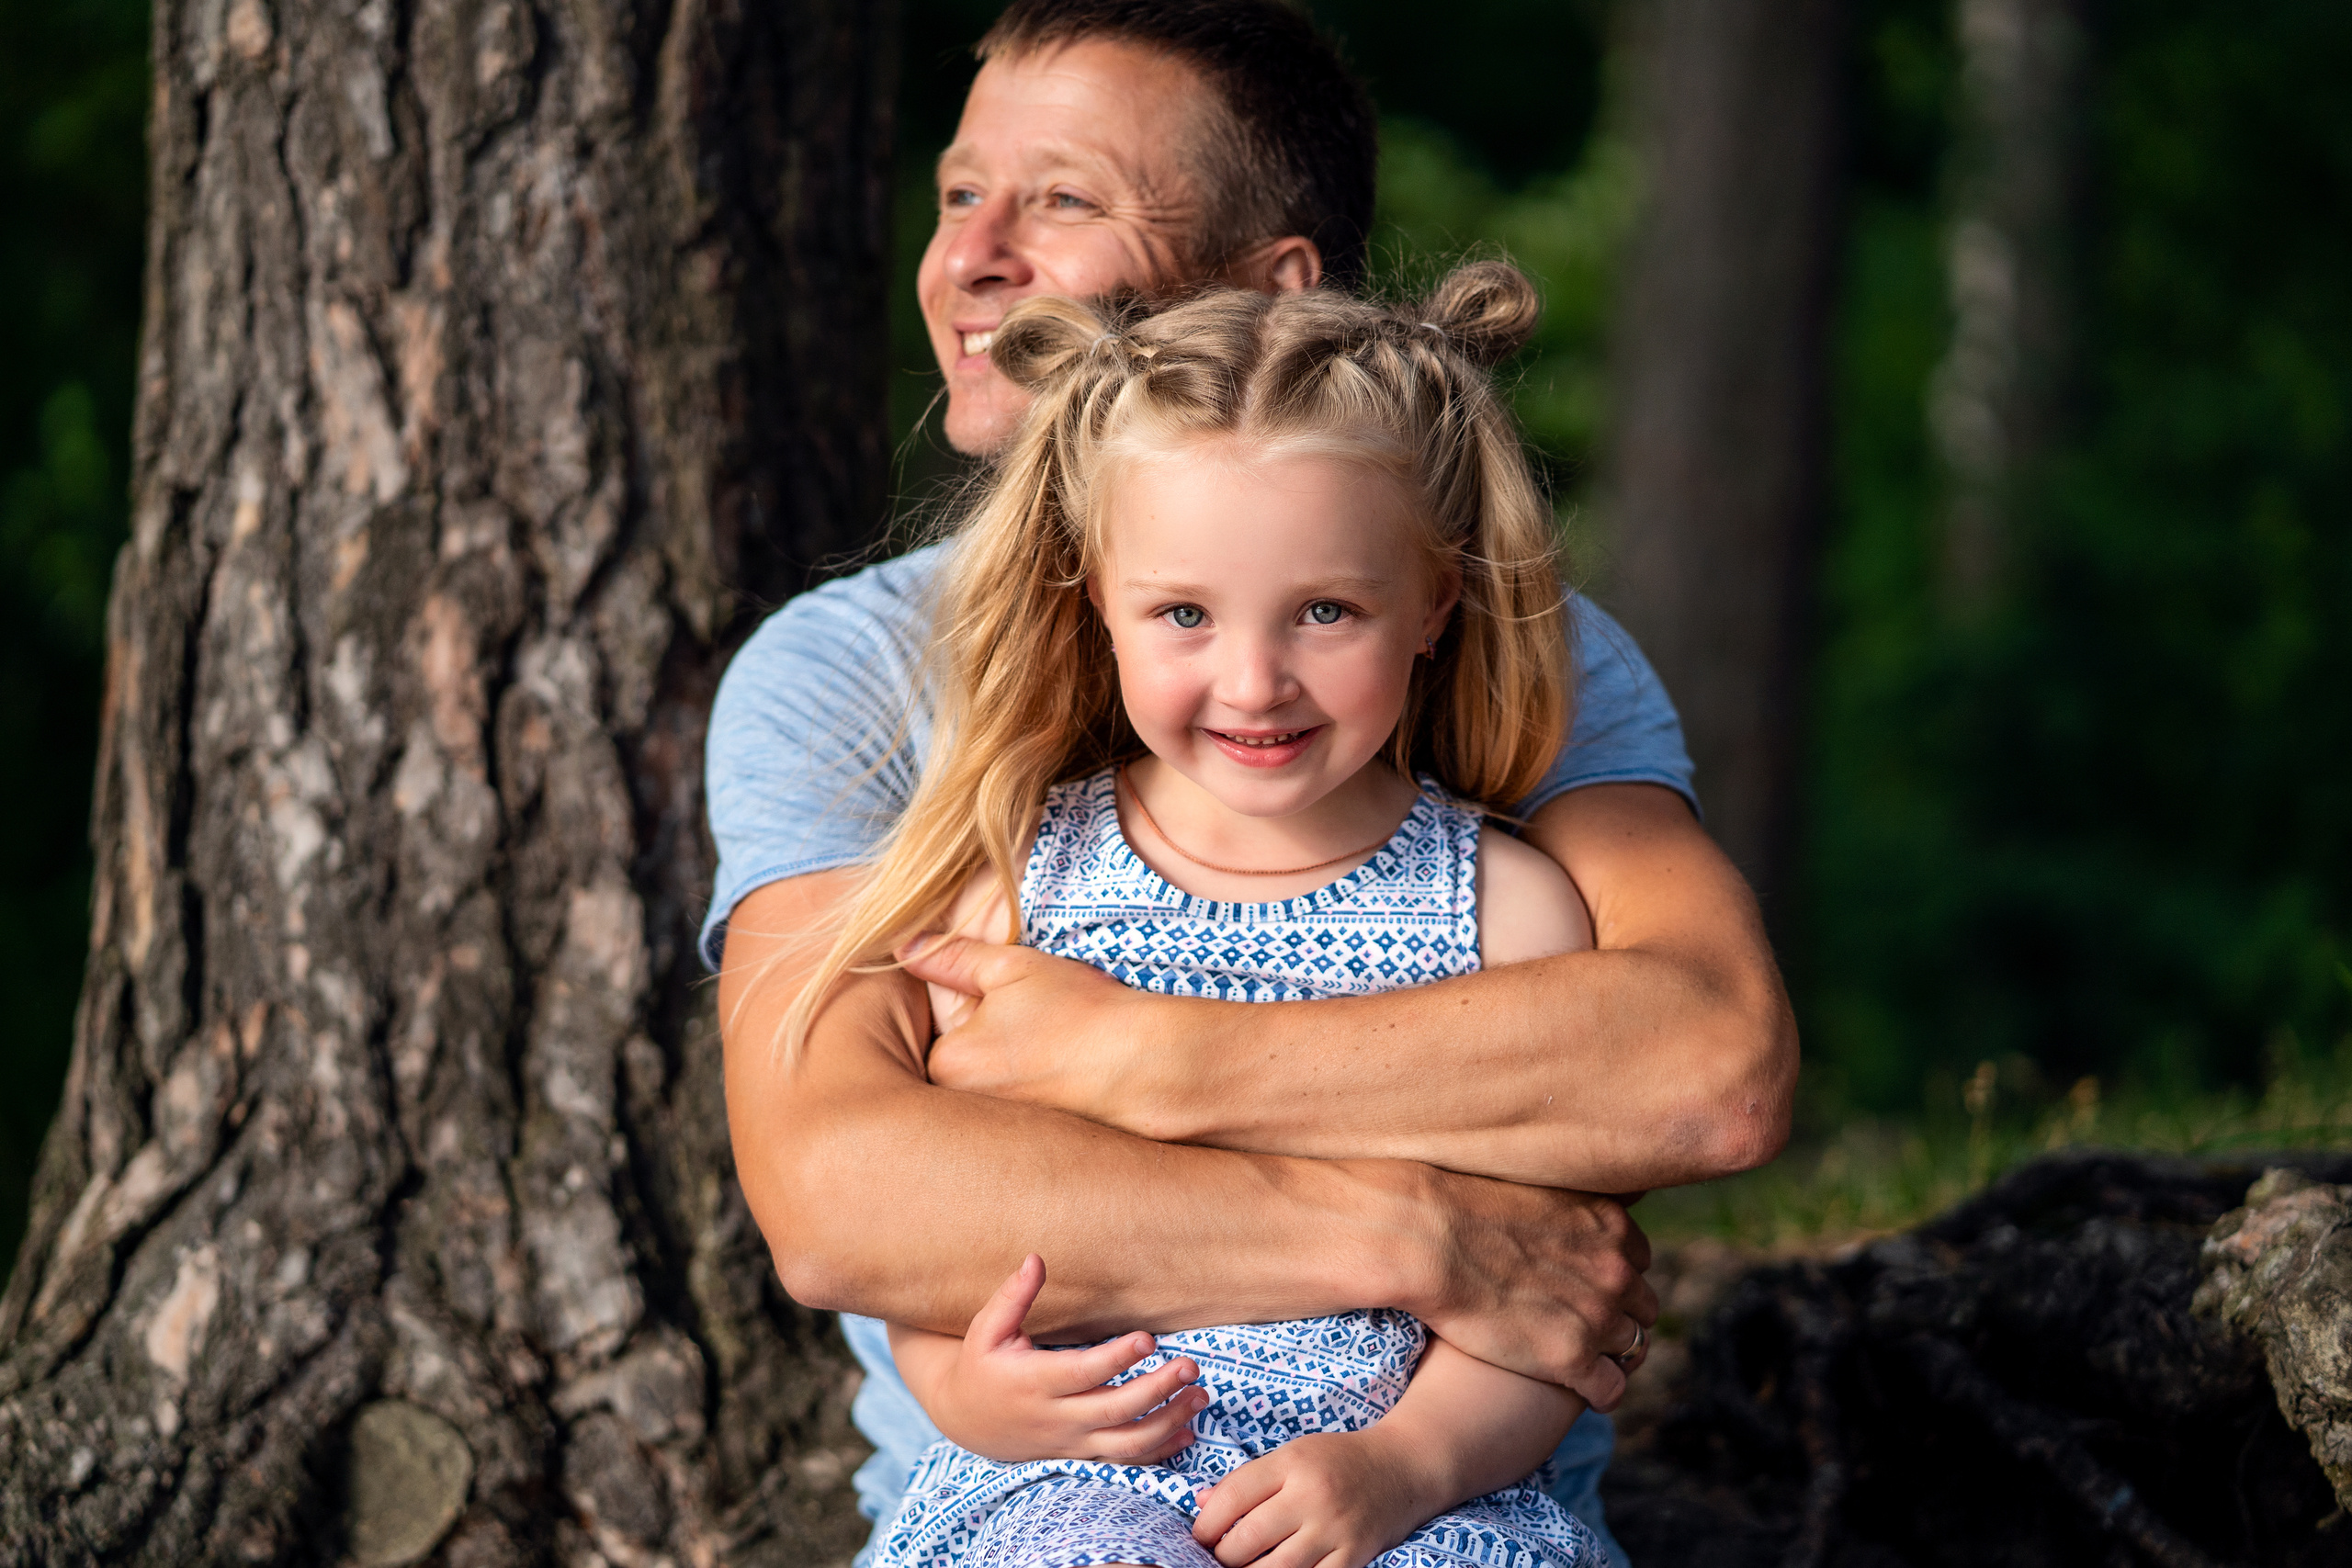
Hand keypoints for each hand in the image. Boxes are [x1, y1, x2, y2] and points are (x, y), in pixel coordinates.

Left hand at [902, 935, 1162, 1121]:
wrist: (1148, 1067)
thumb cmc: (1082, 1014)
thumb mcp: (1012, 969)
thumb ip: (953, 957)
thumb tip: (904, 943)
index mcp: (944, 1064)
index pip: (936, 1014)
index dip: (977, 994)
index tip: (1021, 996)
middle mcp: (959, 1110)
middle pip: (959, 1054)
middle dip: (989, 1034)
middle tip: (1040, 1025)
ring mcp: (993, 1133)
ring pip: (987, 1081)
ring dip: (1011, 1062)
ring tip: (1056, 1048)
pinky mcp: (1027, 1146)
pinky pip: (1014, 1107)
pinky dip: (1034, 1088)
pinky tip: (1066, 1075)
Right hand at [918, 1254, 1210, 1462]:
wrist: (966, 1419)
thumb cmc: (981, 1365)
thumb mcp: (987, 1329)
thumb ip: (1013, 1296)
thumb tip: (1036, 1259)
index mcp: (1033, 1382)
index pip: (1082, 1373)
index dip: (1116, 1358)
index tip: (1149, 1338)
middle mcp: (1056, 1417)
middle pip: (1113, 1410)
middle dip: (1156, 1390)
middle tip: (1190, 1365)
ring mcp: (1071, 1441)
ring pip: (1125, 1443)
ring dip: (1168, 1422)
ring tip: (1201, 1395)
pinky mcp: (1080, 1454)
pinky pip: (1123, 1460)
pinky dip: (1159, 1451)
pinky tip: (1189, 1431)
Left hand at [1192, 1430, 1438, 1567]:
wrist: (1404, 1467)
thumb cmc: (1340, 1460)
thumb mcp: (1293, 1453)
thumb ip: (1248, 1479)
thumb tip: (1201, 1504)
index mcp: (1292, 1463)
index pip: (1232, 1496)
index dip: (1206, 1522)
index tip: (1201, 1534)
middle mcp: (1313, 1495)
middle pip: (1248, 1537)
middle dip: (1223, 1555)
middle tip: (1220, 1557)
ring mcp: (1335, 1529)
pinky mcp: (1355, 1555)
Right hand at [1411, 1171, 1657, 1409]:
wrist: (1427, 1242)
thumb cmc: (1462, 1209)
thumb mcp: (1535, 1186)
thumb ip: (1566, 1199)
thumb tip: (1575, 1198)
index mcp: (1609, 1225)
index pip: (1638, 1260)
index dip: (1613, 1275)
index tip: (1589, 1285)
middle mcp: (1615, 1270)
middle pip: (1643, 1305)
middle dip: (1620, 1315)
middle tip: (1586, 1324)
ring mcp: (1597, 1315)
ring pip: (1632, 1348)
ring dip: (1611, 1354)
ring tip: (1583, 1359)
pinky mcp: (1571, 1357)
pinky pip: (1611, 1389)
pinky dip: (1602, 1392)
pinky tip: (1582, 1390)